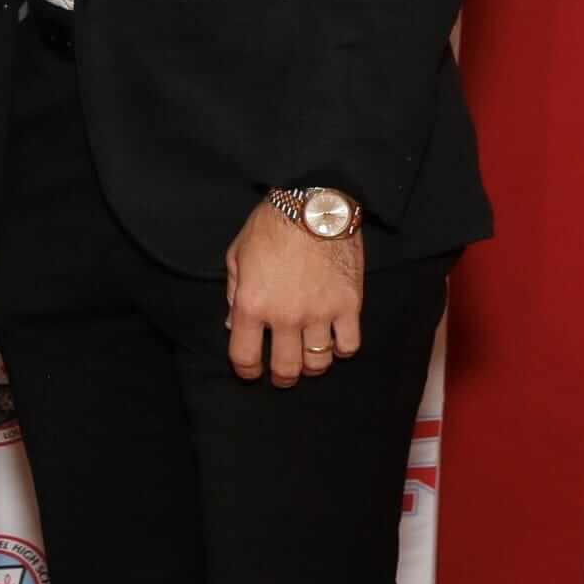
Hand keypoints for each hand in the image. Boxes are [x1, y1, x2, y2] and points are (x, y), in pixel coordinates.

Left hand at [225, 198, 363, 383]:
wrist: (314, 206)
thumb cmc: (270, 226)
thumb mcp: (237, 255)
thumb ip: (233, 293)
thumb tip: (233, 324)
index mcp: (252, 304)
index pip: (245, 356)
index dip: (246, 371)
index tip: (250, 372)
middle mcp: (285, 316)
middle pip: (286, 368)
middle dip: (282, 378)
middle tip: (283, 376)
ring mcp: (320, 314)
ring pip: (318, 363)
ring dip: (312, 367)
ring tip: (309, 361)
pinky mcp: (349, 306)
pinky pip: (349, 345)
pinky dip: (341, 350)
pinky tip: (334, 342)